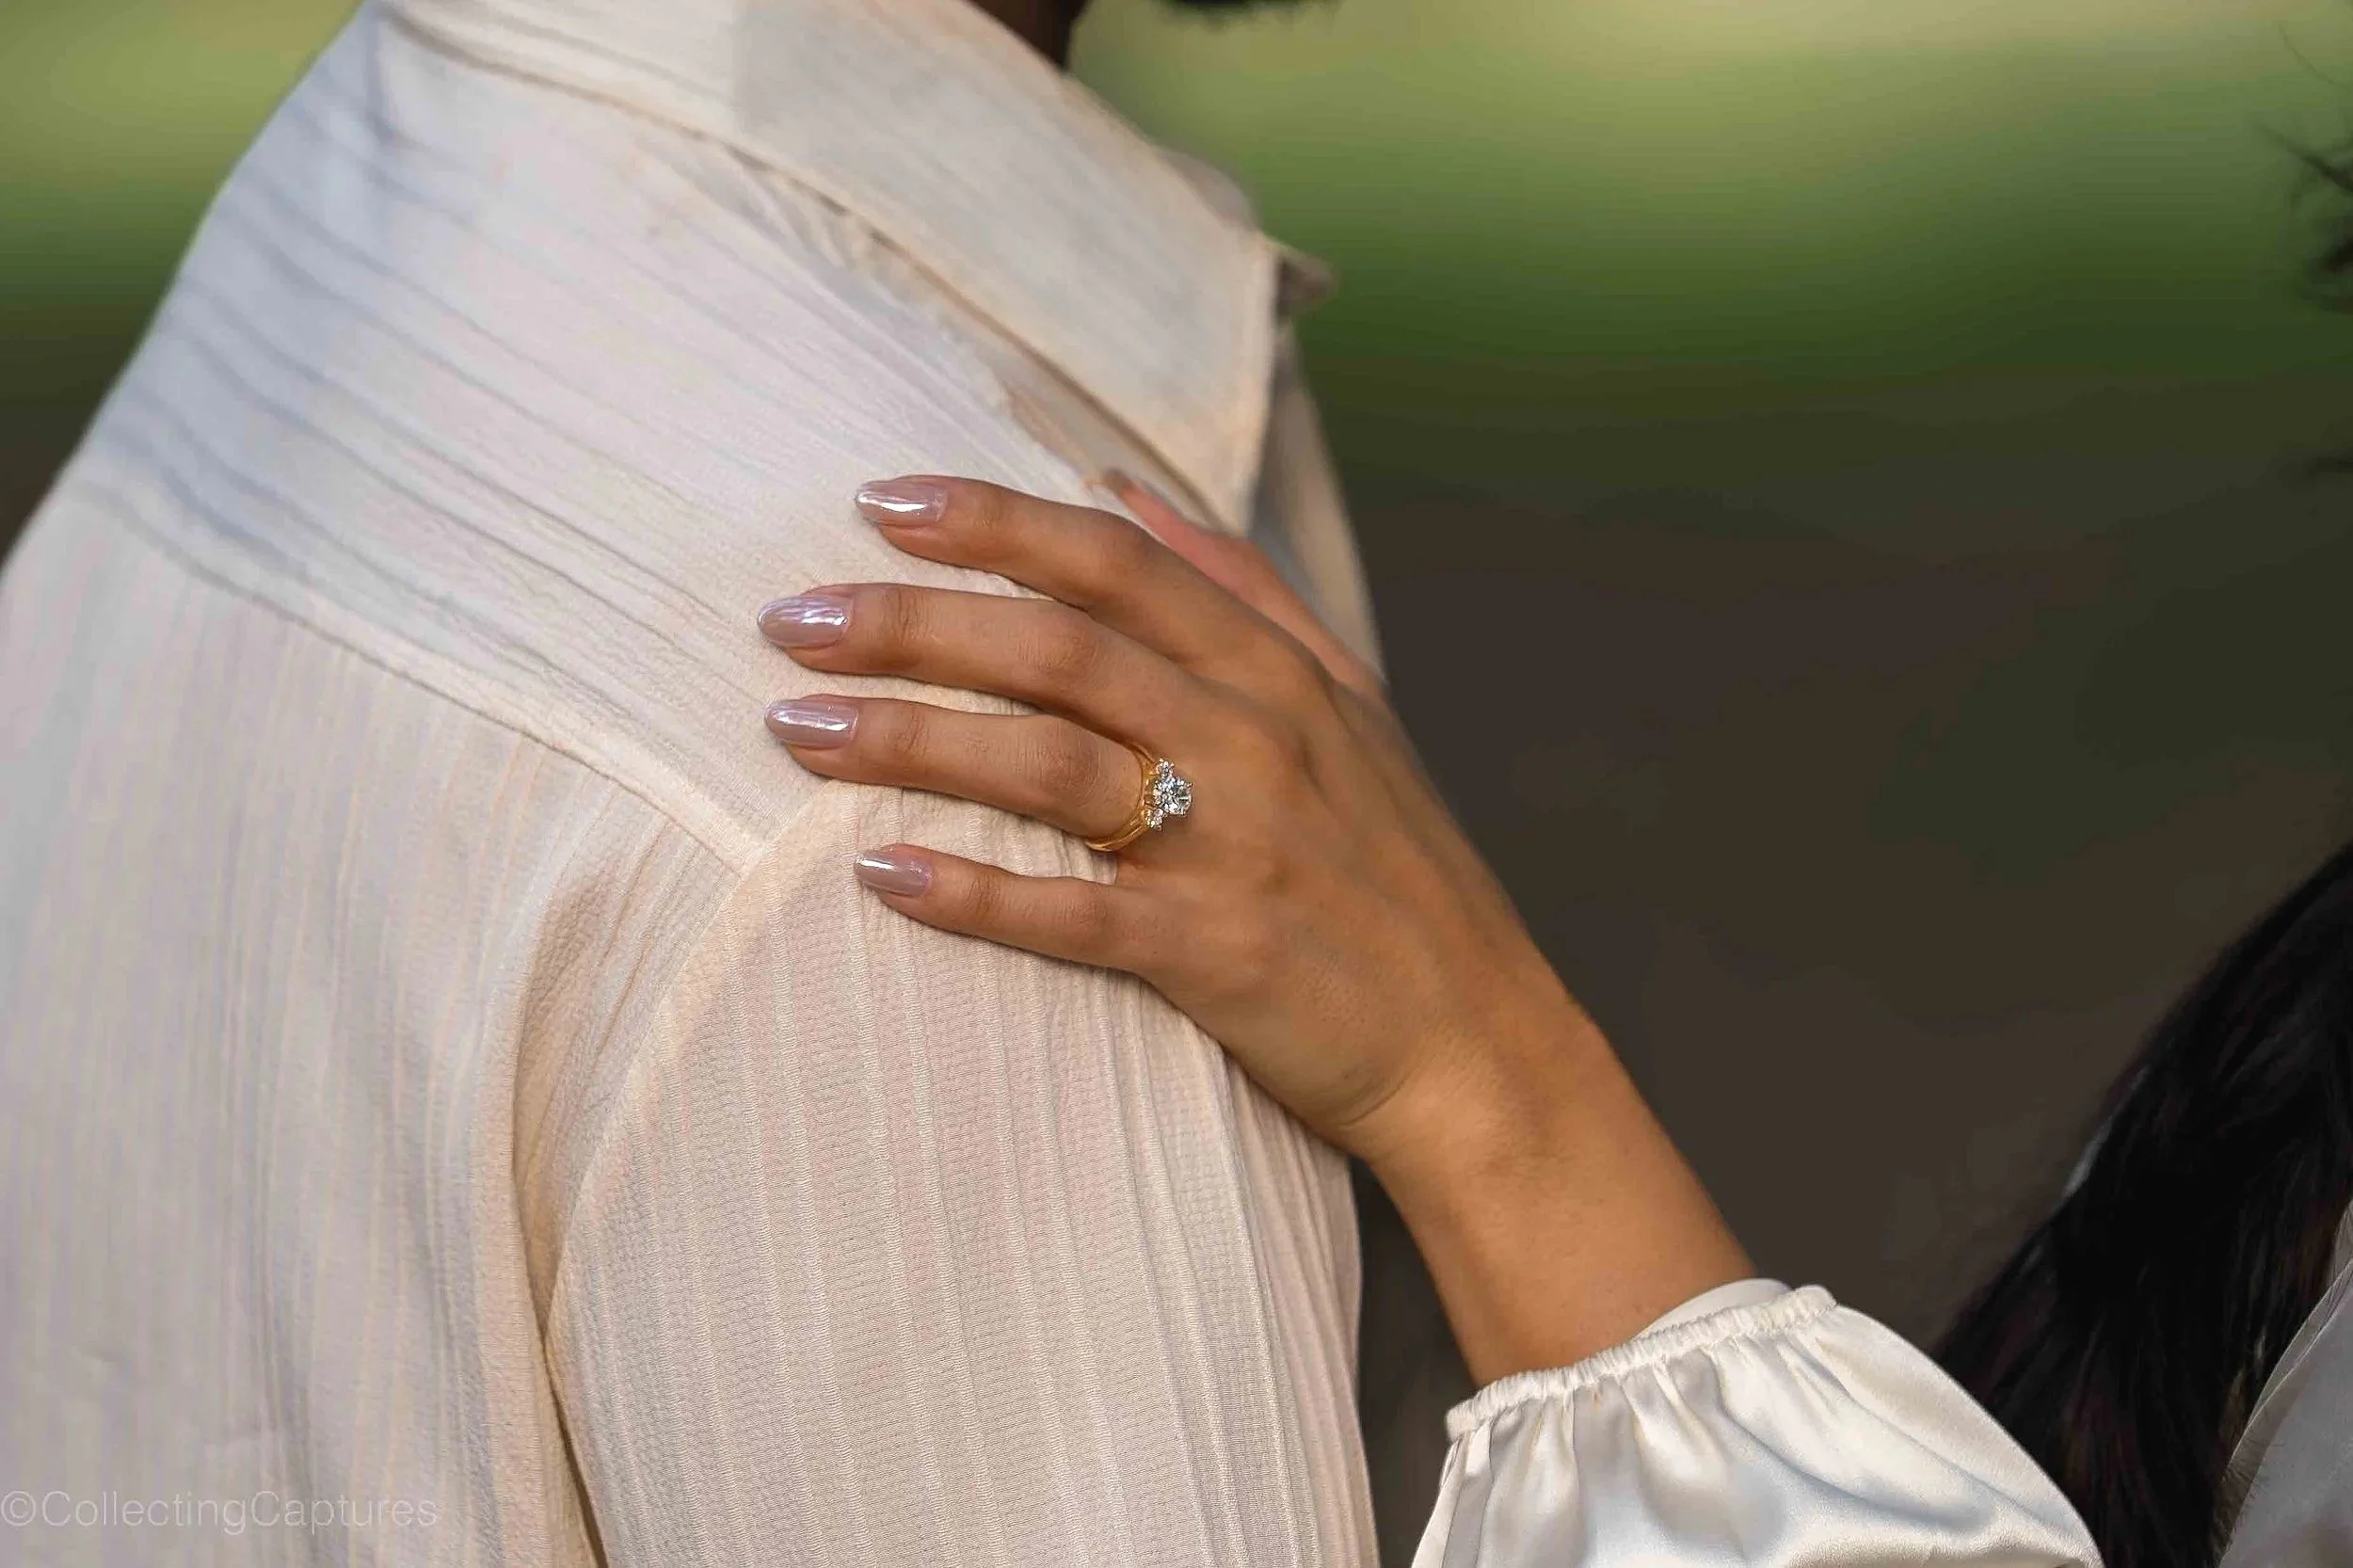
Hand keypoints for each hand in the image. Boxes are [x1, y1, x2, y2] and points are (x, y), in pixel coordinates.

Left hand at [757, 475, 1747, 1377]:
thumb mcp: (1347, 702)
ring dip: (916, 740)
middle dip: (914, 622)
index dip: (993, 522)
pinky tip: (885, 876)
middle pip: (1058, 650)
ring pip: (1051, 766)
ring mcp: (1237, 846)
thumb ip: (1238, 587)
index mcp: (1276, 670)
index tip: (875, 502)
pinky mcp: (1219, 955)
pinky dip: (979, 894)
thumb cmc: (1397, 871)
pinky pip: (1078, 916)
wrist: (1480, 1046)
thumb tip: (1123, 487)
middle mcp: (1253, 739)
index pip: (1115, 564)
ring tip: (796, 729)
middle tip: (790, 619)